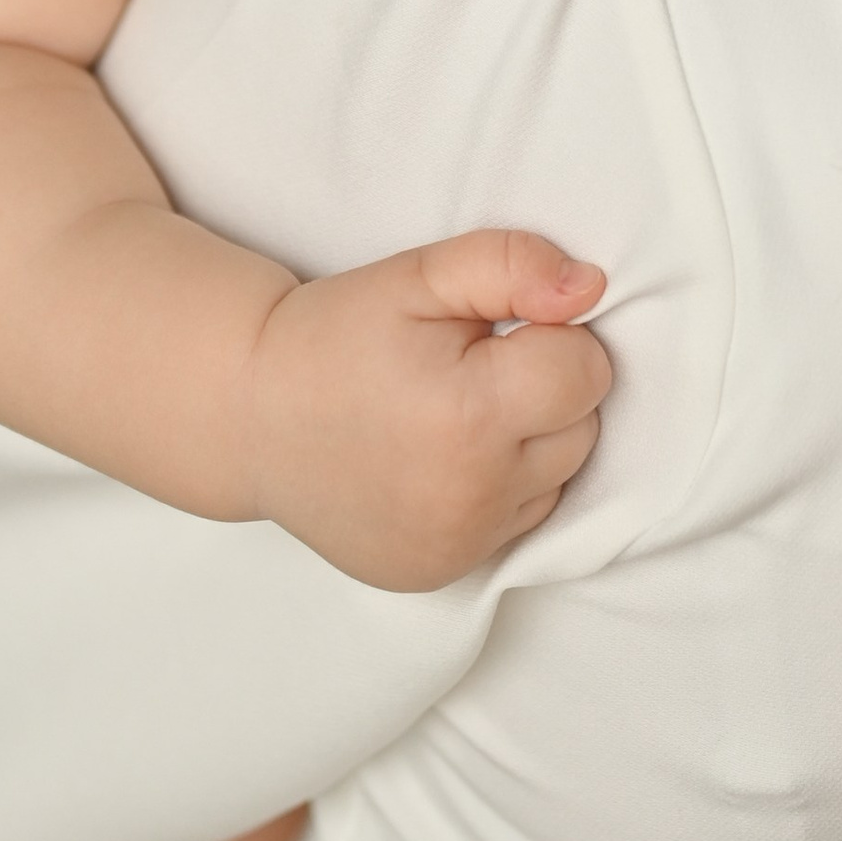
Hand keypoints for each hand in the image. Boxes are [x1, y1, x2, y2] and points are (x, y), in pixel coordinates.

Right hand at [239, 231, 610, 589]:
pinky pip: (520, 523)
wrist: (250, 417)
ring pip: (559, 478)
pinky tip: (444, 459)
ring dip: (530, 442)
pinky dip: (502, 488)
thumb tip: (591, 288)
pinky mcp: (444, 574)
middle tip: (470, 368)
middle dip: (545, 389)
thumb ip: (511, 266)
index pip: (585, 370)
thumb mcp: (418, 275)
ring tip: (456, 412)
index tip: (493, 330)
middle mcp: (473, 497)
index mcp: (469, 417)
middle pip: (581, 428)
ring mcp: (459, 546)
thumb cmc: (335, 336)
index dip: (549, 335)